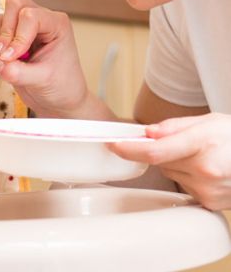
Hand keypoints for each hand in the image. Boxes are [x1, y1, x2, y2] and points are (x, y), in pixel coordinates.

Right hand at [0, 0, 89, 116]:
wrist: (60, 99)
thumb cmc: (61, 86)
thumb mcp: (42, 81)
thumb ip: (17, 72)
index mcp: (57, 24)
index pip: (31, 16)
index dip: (17, 36)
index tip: (10, 58)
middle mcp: (41, 19)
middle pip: (14, 5)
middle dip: (5, 31)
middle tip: (2, 55)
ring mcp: (25, 26)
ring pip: (1, 15)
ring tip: (1, 59)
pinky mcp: (12, 35)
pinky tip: (0, 60)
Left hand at [109, 113, 230, 209]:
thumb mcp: (208, 120)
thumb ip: (172, 127)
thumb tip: (146, 133)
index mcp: (203, 144)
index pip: (154, 151)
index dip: (129, 148)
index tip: (114, 144)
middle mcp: (205, 170)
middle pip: (159, 161)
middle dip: (161, 150)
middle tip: (182, 143)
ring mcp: (208, 190)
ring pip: (170, 174)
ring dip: (176, 164)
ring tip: (202, 155)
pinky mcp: (209, 203)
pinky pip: (184, 186)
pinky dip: (188, 176)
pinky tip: (207, 169)